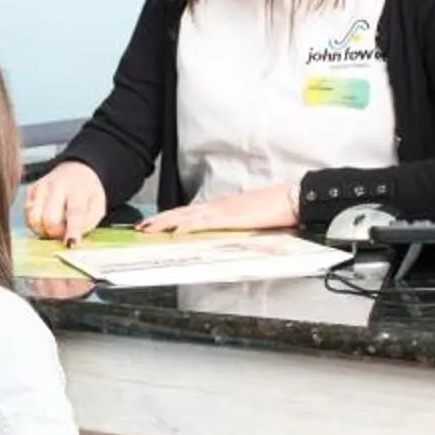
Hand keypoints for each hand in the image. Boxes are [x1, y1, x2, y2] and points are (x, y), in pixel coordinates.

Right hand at [23, 161, 107, 244]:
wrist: (76, 171)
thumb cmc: (87, 194)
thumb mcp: (98, 207)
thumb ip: (87, 223)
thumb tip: (70, 240)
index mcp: (78, 189)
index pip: (74, 212)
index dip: (72, 230)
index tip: (71, 244)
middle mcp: (57, 185)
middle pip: (50, 220)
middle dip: (56, 233)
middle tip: (63, 233)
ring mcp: (40, 186)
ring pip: (34, 220)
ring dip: (44, 230)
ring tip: (55, 226)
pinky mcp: (30, 190)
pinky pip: (27, 217)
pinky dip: (36, 224)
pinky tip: (45, 220)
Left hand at [138, 182, 298, 235]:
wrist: (293, 198)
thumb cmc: (277, 208)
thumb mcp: (251, 220)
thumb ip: (237, 225)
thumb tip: (228, 235)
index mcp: (223, 206)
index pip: (191, 212)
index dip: (172, 217)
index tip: (156, 223)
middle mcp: (218, 205)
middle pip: (183, 212)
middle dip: (160, 220)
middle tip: (141, 227)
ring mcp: (223, 210)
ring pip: (187, 215)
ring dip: (165, 222)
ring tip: (147, 229)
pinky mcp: (231, 216)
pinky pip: (204, 222)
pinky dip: (187, 226)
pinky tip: (174, 231)